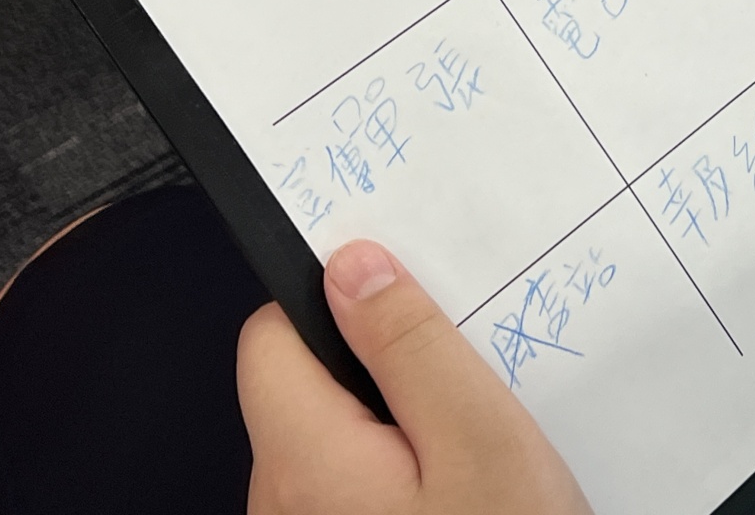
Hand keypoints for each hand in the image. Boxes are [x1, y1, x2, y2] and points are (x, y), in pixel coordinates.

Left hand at [239, 241, 591, 514]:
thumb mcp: (481, 437)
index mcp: (302, 457)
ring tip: (483, 444)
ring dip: (405, 427)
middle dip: (387, 367)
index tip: (406, 288)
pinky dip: (411, 478)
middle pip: (309, 389)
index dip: (336, 298)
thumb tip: (351, 265)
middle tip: (473, 374)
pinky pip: (359, 494)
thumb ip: (411, 344)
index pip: (271, 335)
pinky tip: (473, 492)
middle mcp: (282, 506)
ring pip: (340, 444)